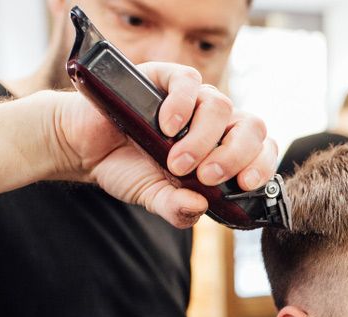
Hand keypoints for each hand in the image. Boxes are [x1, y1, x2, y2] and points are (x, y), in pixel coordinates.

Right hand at [50, 62, 277, 227]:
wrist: (84, 148)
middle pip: (251, 126)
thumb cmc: (127, 169)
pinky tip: (166, 126)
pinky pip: (190, 81)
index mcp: (223, 148)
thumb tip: (198, 208)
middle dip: (235, 155)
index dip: (262, 164)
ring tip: (175, 162)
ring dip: (203, 139)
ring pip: (221, 106)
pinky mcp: (166, 77)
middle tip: (206, 176)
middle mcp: (214, 121)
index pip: (261, 149)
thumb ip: (177, 208)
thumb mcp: (155, 198)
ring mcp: (192, 98)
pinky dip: (182, 105)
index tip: (244, 183)